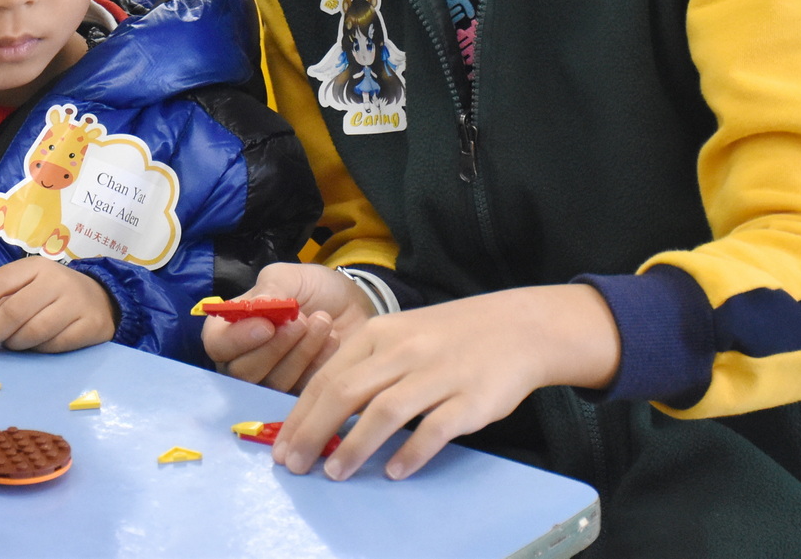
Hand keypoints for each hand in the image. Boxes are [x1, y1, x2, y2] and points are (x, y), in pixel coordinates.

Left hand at [0, 257, 114, 352]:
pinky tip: (33, 347)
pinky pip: (53, 345)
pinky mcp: (88, 326)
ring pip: (33, 331)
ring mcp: (74, 303)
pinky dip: (38, 350)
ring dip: (13, 343)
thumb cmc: (53, 294)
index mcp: (35, 266)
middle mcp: (56, 281)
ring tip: (8, 345)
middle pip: (13, 310)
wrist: (101, 299)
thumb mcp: (27, 286)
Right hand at [202, 262, 374, 392]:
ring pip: (273, 383)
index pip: (217, 344)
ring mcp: (271, 382)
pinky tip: (333, 340)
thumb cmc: (313, 290)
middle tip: (301, 321)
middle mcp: (244, 359)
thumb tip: (258, 305)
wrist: (353, 306)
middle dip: (274, 347)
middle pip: (242, 371)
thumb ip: (271, 289)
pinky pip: (302, 392)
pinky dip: (318, 365)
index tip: (268, 325)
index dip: (238, 339)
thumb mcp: (291, 277)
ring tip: (323, 322)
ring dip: (300, 352)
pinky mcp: (299, 397)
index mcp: (232, 328)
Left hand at [273, 284, 620, 481]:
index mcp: (380, 333)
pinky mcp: (470, 399)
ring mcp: (438, 374)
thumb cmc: (450, 337)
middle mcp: (404, 351)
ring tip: (334, 473)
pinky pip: (434, 429)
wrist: (518, 327)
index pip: (328, 376)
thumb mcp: (401, 336)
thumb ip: (365, 367)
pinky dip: (411, 452)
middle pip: (346, 393)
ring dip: (354, 446)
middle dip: (313, 433)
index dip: (300, 414)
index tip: (282, 445)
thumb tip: (322, 412)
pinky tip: (394, 471)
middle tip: (294, 465)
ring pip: (385, 411)